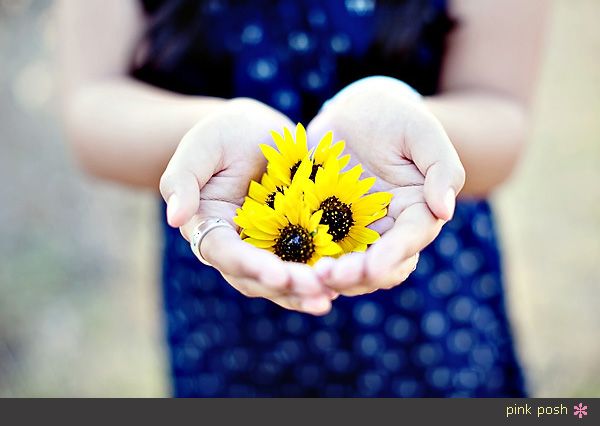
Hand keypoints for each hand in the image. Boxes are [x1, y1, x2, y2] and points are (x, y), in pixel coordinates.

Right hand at [160, 98, 334, 314]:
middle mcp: (236, 246)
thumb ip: (182, 179)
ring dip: (304, 292)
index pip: (225, 253)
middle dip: (285, 287)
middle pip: (255, 277)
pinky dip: (321, 276)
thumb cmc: (222, 135)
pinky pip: (306, 264)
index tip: (277, 275)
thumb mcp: (200, 147)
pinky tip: (343, 281)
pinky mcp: (294, 241)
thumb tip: (174, 218)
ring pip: (281, 280)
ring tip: (330, 297)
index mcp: (209, 227)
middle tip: (316, 292)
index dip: (250, 266)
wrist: (255, 131)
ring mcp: (266, 247)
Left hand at [307, 77, 464, 295]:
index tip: (372, 268)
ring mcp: (357, 232)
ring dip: (335, 278)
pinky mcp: (328, 228)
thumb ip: (442, 168)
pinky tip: (296, 269)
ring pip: (352, 268)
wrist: (353, 112)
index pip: (411, 240)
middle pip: (382, 266)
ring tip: (313, 275)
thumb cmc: (393, 118)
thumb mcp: (422, 132)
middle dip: (360, 276)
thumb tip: (445, 211)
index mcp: (418, 211)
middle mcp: (390, 229)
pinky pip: (321, 253)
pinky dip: (311, 264)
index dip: (393, 256)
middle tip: (333, 276)